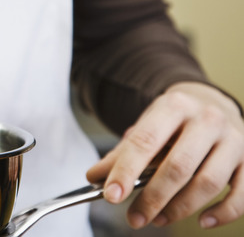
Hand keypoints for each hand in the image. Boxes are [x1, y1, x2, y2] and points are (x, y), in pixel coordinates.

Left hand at [87, 81, 243, 228]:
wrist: (211, 103)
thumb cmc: (174, 122)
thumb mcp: (146, 126)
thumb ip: (122, 152)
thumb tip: (95, 177)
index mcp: (174, 106)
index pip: (145, 141)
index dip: (125, 171)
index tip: (111, 195)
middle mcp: (207, 120)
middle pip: (178, 166)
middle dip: (152, 197)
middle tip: (134, 217)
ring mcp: (233, 140)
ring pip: (208, 182)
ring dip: (180, 208)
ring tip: (158, 219)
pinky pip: (241, 194)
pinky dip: (222, 213)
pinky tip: (202, 221)